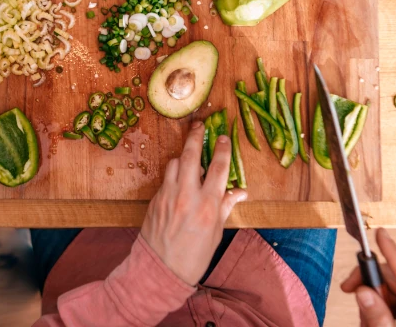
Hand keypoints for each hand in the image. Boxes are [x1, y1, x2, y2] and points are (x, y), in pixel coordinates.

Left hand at [140, 121, 248, 284]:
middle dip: (197, 136)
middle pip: (192, 155)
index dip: (223, 149)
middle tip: (200, 126)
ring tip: (191, 157)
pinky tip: (180, 180)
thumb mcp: (216, 233)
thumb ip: (226, 207)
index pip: (219, 168)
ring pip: (175, 162)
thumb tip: (241, 191)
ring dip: (184, 156)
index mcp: (207, 206)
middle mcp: (187, 196)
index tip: (224, 138)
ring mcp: (168, 196)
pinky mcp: (155, 199)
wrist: (160, 270)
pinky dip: (174, 174)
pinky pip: (166, 178)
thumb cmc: (194, 256)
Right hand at [341, 228, 395, 326]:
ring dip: (374, 299)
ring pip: (394, 291)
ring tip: (364, 321)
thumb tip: (362, 290)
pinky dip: (382, 307)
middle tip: (348, 290)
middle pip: (395, 281)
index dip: (392, 253)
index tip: (380, 234)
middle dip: (369, 283)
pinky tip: (373, 321)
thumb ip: (377, 318)